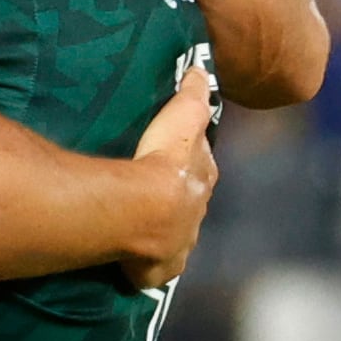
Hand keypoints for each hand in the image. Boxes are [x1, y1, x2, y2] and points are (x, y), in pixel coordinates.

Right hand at [123, 63, 217, 289]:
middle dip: (184, 197)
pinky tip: (137, 266)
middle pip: (192, 202)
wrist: (143, 210)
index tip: (184, 157)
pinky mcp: (159, 270)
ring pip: (178, 236)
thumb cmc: (160, 162)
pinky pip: (156, 269)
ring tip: (148, 227)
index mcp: (201, 179)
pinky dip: (150, 267)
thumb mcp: (180, 119)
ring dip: (168, 231)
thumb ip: (191, 97)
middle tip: (163, 192)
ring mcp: (180, 244)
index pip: (202, 166)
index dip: (194, 160)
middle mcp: (196, 213)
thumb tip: (200, 70)